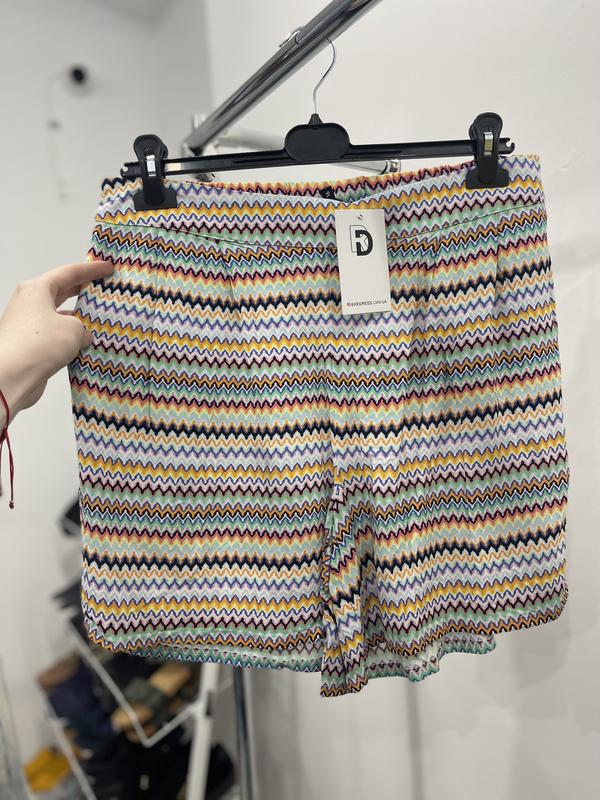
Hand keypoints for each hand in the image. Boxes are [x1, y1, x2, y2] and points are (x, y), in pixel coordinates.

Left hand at [0, 260, 113, 422]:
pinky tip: (87, 345)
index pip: (68, 273)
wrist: (10, 376)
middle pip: (61, 292)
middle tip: (103, 290)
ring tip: (100, 321)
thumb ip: (83, 328)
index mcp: (36, 290)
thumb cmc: (39, 343)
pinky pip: (55, 336)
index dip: (91, 270)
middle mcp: (29, 304)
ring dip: (78, 319)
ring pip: (58, 316)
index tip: (108, 268)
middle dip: (82, 291)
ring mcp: (28, 325)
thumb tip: (83, 335)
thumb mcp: (74, 330)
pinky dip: (70, 338)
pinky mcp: (29, 345)